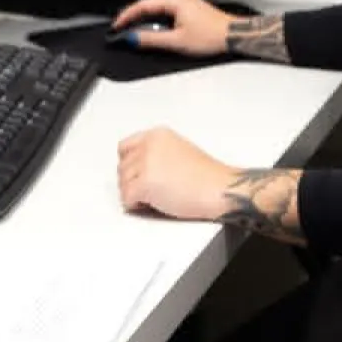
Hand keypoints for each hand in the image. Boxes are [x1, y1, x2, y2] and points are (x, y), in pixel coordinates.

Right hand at [110, 0, 230, 56]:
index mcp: (175, 1)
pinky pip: (168, 9)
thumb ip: (152, 39)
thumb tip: (134, 37)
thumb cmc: (212, 36)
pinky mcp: (192, 8)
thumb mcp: (177, 41)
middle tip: (123, 26)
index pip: (143, 4)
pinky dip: (157, 17)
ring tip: (135, 28)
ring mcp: (187, 2)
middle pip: (150, 3)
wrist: (234, 36)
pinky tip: (155, 27)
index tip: (117, 25)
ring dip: (146, 16)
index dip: (127, 15)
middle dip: (134, 14)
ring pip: (159, 6)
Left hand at [116, 127, 237, 218]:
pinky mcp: (145, 184)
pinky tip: (153, 204)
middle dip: (132, 181)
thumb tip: (141, 166)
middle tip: (149, 190)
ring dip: (134, 194)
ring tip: (155, 196)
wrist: (220, 188)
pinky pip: (127, 199)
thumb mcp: (180, 150)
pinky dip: (136, 206)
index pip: (125, 147)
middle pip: (122, 168)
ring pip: (122, 184)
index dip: (130, 164)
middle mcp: (149, 145)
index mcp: (158, 135)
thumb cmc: (207, 176)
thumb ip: (157, 153)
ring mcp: (146, 164)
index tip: (135, 173)